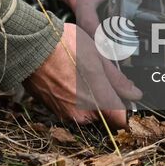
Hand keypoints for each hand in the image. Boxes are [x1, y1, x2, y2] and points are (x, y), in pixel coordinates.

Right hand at [25, 22, 140, 126]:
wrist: (30, 46)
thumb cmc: (65, 46)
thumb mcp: (98, 57)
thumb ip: (117, 80)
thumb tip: (134, 95)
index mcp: (97, 100)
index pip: (121, 120)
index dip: (126, 111)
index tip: (127, 100)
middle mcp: (82, 114)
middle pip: (104, 116)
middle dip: (105, 101)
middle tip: (99, 77)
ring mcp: (66, 114)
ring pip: (87, 113)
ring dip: (89, 100)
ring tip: (81, 75)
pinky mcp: (53, 111)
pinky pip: (72, 109)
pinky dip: (73, 98)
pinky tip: (69, 78)